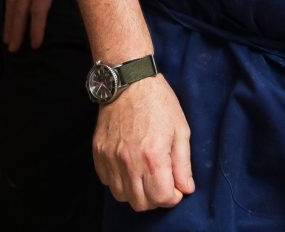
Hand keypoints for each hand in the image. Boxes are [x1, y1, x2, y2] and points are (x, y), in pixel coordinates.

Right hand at [94, 76, 194, 211]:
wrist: (129, 80)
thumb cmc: (158, 102)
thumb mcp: (180, 130)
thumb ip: (183, 164)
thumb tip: (186, 189)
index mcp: (153, 157)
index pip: (161, 198)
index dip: (173, 197)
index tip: (176, 187)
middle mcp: (129, 161)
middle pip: (141, 203)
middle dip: (155, 198)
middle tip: (162, 182)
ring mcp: (111, 158)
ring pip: (122, 196)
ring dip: (136, 192)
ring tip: (145, 175)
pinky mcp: (99, 153)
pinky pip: (107, 182)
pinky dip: (119, 181)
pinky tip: (129, 167)